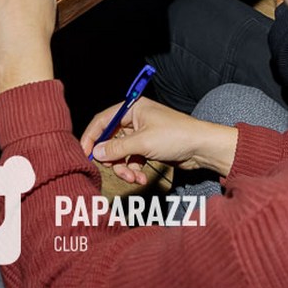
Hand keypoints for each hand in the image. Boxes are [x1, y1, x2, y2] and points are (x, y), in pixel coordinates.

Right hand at [77, 97, 237, 184]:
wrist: (203, 148)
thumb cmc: (177, 136)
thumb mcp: (143, 142)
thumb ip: (117, 148)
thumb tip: (96, 153)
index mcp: (132, 108)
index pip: (103, 120)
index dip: (92, 137)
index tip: (84, 153)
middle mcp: (135, 119)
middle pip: (111, 140)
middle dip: (113, 159)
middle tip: (115, 171)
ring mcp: (142, 134)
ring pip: (121, 153)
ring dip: (124, 168)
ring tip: (133, 178)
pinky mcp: (149, 148)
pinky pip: (132, 160)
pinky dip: (134, 170)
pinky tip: (141, 179)